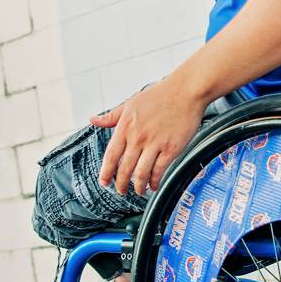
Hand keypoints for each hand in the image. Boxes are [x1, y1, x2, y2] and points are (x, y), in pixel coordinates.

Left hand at [93, 75, 209, 197]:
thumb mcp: (131, 103)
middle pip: (124, 168)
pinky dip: (155, 181)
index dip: (106, 172)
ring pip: (141, 173)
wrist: (187, 90)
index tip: (104, 182)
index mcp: (125, 126)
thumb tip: (93, 120)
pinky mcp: (172, 148)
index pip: (111, 156)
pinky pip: (160, 170)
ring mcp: (155, 143)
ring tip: (138, 191)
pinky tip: (154, 185)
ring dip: (138, 186)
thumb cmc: (161, 94)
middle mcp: (138, 137)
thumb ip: (112, 116)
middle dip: (121, 184)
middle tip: (121, 191)